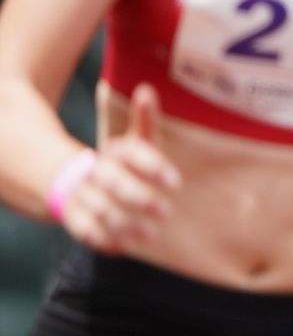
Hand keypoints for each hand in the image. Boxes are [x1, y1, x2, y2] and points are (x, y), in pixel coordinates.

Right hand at [63, 83, 180, 252]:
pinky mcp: (74, 218)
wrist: (72, 179)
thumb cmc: (121, 161)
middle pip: (112, 183)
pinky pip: (85, 231)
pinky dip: (104, 240)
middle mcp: (95, 172)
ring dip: (124, 223)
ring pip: (99, 209)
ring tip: (151, 233)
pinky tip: (125, 247)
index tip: (177, 181)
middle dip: (138, 197)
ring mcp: (82, 195)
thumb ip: (146, 120)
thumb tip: (147, 88)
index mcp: (114, 152)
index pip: (132, 154)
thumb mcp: (136, 141)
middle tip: (166, 210)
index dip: (153, 166)